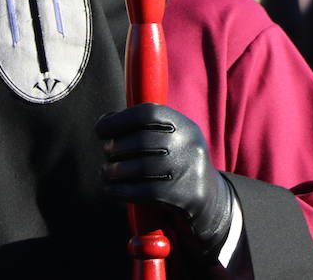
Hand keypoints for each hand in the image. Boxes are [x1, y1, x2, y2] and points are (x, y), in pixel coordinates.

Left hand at [95, 103, 234, 258]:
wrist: (211, 199)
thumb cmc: (179, 163)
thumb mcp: (173, 138)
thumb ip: (143, 128)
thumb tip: (105, 121)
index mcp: (184, 125)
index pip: (147, 113)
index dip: (118, 120)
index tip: (100, 128)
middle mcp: (188, 144)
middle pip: (139, 142)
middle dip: (115, 147)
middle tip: (107, 153)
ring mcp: (186, 170)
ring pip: (138, 168)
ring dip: (113, 171)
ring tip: (107, 171)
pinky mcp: (181, 196)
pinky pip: (141, 192)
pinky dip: (118, 190)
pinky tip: (110, 189)